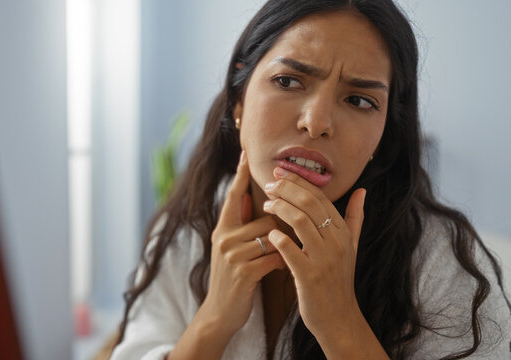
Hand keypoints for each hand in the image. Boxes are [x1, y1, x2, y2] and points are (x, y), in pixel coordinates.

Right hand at [199, 150, 284, 337]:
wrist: (221, 313)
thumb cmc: (232, 278)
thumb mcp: (230, 248)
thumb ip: (240, 224)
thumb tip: (250, 199)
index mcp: (222, 229)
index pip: (233, 196)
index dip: (239, 175)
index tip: (245, 154)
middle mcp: (224, 238)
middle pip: (265, 217)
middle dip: (281, 227)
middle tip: (289, 235)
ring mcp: (233, 255)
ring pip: (272, 237)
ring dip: (285, 247)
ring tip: (285, 258)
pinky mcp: (244, 272)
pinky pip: (275, 257)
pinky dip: (283, 263)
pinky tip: (283, 270)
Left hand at [262, 167, 365, 342]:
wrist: (339, 319)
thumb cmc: (339, 280)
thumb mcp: (351, 248)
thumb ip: (354, 218)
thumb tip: (362, 191)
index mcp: (343, 233)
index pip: (320, 197)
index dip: (298, 181)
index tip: (280, 173)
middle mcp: (336, 242)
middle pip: (309, 203)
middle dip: (286, 189)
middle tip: (268, 183)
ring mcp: (324, 259)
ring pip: (300, 221)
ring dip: (280, 208)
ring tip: (266, 204)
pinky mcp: (309, 277)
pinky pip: (291, 250)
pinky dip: (278, 238)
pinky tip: (270, 233)